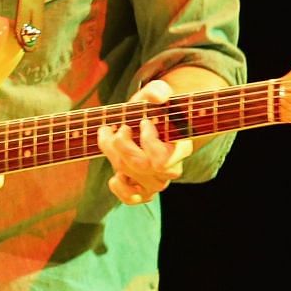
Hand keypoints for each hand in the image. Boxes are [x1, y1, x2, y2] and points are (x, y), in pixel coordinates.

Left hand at [97, 78, 191, 205]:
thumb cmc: (154, 109)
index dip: (148, 141)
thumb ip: (158, 91)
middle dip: (123, 144)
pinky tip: (115, 173)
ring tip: (109, 134)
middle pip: (141, 166)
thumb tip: (158, 97)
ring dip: (113, 154)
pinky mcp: (142, 189)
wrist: (150, 121)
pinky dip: (119, 188)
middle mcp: (170, 168)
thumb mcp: (156, 94)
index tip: (143, 122)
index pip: (163, 159)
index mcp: (180, 147)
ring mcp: (156, 181)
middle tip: (122, 126)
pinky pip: (131, 199)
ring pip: (130, 175)